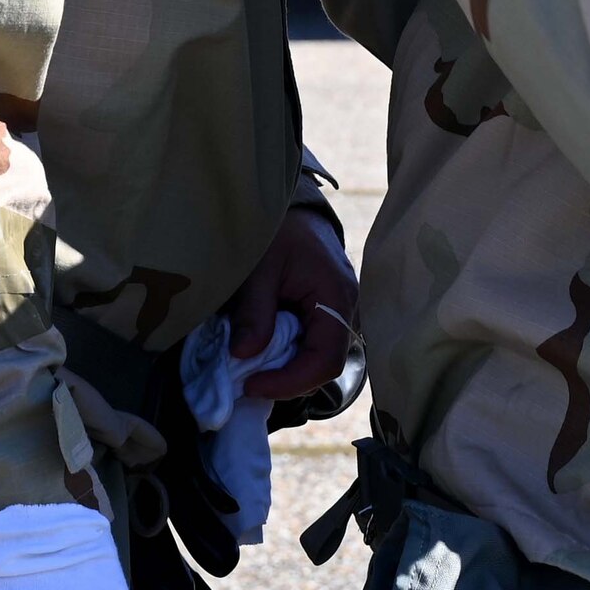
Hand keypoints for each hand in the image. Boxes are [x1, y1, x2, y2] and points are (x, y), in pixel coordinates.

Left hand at [228, 204, 357, 400]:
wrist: (293, 204)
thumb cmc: (279, 230)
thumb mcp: (260, 268)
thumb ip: (255, 312)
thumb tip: (243, 356)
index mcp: (336, 297)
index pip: (325, 360)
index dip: (290, 382)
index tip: (251, 385)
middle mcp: (346, 309)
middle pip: (322, 365)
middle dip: (284, 379)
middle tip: (244, 380)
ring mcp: (337, 311)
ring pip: (315, 357)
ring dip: (283, 368)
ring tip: (249, 367)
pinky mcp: (324, 311)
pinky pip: (309, 343)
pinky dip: (285, 353)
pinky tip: (261, 350)